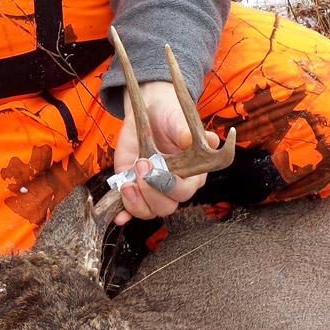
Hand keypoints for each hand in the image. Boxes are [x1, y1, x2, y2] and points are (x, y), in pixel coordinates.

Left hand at [112, 81, 218, 224]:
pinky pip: (130, 210)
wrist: (148, 114)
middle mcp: (173, 187)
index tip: (160, 170)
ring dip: (136, 202)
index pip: (185, 191)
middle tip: (141, 166)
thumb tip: (210, 140)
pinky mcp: (134, 189)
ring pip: (149, 211)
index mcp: (192, 175)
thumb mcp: (178, 121)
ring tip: (127, 184)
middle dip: (151, 191)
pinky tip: (119, 214)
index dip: (172, 186)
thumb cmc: (169, 118)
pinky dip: (124, 213)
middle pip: (166, 206)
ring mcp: (152, 190)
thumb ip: (189, 132)